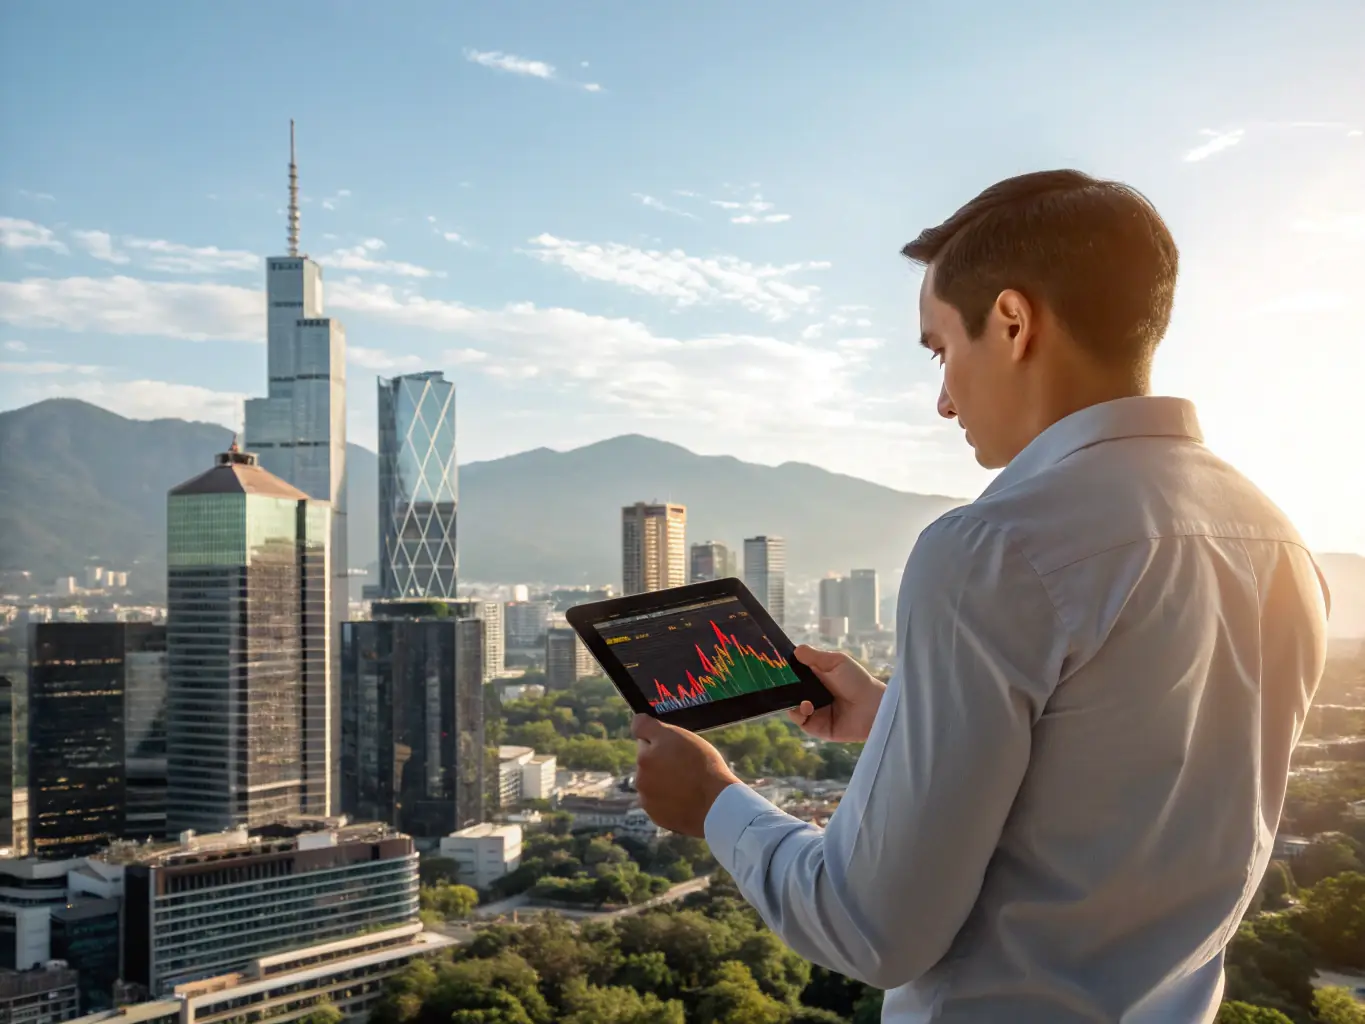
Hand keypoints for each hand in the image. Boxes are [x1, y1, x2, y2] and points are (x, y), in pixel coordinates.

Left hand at [632, 714, 740, 836]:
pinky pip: (658, 801)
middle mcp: (640, 776)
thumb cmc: (704, 767)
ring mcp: (646, 798)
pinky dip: (667, 799)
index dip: (655, 732)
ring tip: (687, 783)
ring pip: (651, 781)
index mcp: (645, 754)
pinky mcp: (655, 815)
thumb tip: (637, 722)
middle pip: (647, 758)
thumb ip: (654, 728)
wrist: (717, 805)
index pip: (640, 730)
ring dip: (662, 779)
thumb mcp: (682, 736)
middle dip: (660, 758)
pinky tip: (685, 797)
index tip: (665, 737)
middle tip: (685, 763)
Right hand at [788, 645, 886, 742]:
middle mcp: (813, 694)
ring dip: (792, 702)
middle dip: (783, 688)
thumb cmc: (858, 681)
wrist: (874, 707)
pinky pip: (800, 722)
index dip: (784, 671)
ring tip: (803, 699)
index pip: (794, 674)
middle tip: (779, 684)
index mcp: (817, 677)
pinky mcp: (817, 727)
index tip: (774, 666)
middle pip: (789, 691)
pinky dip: (799, 714)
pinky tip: (807, 707)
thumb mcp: (837, 662)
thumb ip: (815, 657)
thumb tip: (796, 649)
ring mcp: (814, 711)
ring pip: (791, 707)